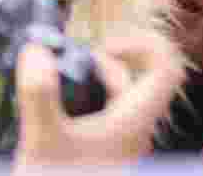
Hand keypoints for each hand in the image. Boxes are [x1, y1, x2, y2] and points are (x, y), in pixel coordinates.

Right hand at [12, 33, 185, 173]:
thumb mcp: (42, 142)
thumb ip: (39, 94)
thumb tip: (36, 52)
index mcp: (135, 121)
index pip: (167, 67)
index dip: (142, 45)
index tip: (103, 47)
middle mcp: (136, 131)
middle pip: (136, 79)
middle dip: (101, 64)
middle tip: (67, 64)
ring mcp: (121, 146)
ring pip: (118, 99)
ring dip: (89, 85)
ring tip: (54, 86)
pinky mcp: (104, 157)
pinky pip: (103, 119)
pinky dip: (82, 107)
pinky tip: (51, 116)